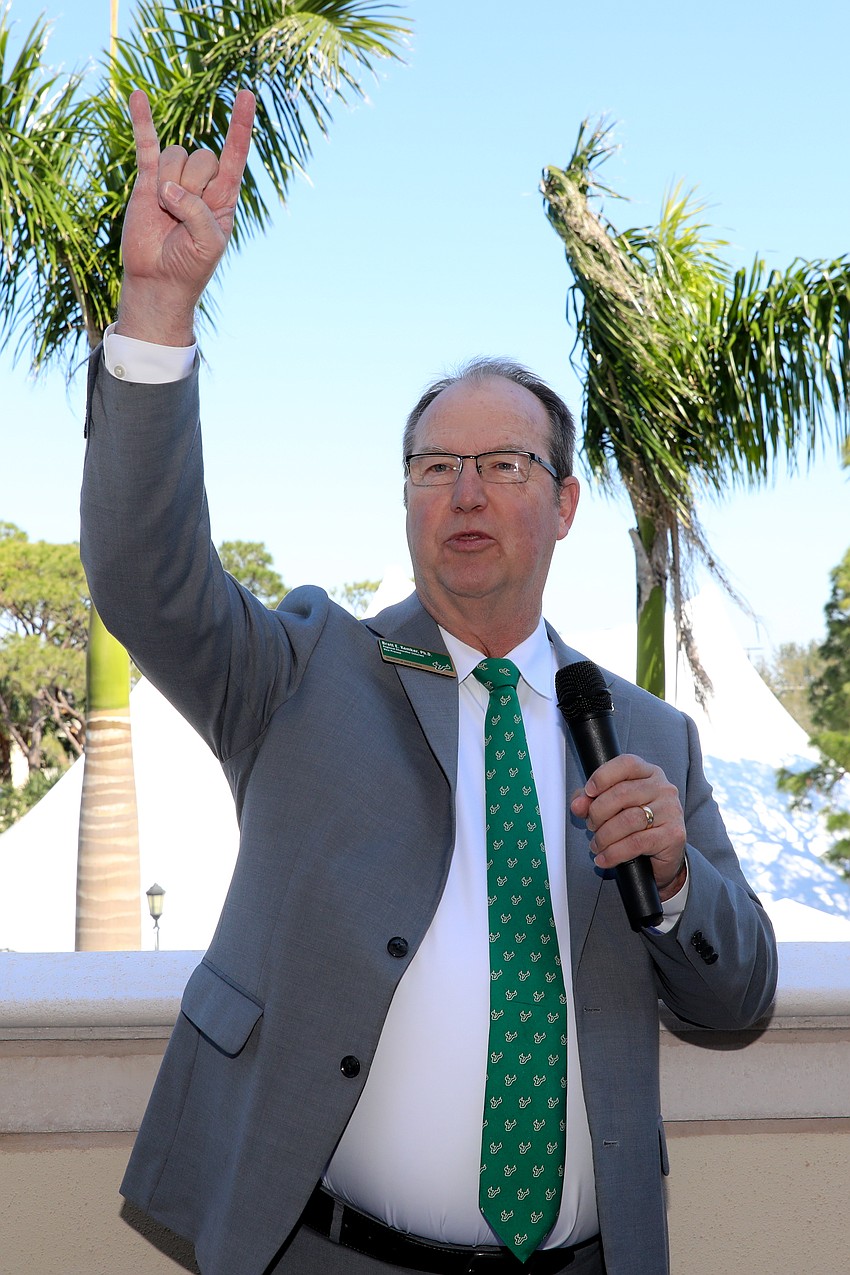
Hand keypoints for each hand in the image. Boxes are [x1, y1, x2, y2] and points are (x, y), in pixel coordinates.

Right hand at [116, 88, 255, 344]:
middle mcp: (200, 182)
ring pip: (175, 156)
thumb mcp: (209, 243)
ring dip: (170, 186)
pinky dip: (142, 120)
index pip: (235, 154)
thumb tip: (167, 187)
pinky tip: (137, 95)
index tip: (246, 95)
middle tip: (184, 219)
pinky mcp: (147, 181)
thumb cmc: (191, 266)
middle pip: (201, 156)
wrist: (158, 281)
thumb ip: (197, 212)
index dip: (241, 125)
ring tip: (167, 215)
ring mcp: (173, 178)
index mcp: (224, 196)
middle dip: (193, 186)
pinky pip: (146, 144)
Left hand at [570, 754, 686, 900]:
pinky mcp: (673, 835)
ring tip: (597, 844)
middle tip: (591, 826)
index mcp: (649, 774)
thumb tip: (578, 804)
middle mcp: (663, 789)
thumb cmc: (637, 826)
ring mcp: (670, 811)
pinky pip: (636, 843)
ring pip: (628, 820)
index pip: (626, 764)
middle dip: (598, 812)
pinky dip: (614, 853)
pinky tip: (605, 858)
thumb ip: (591, 801)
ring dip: (604, 836)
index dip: (603, 776)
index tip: (588, 792)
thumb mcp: (612, 808)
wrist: (663, 856)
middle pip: (622, 793)